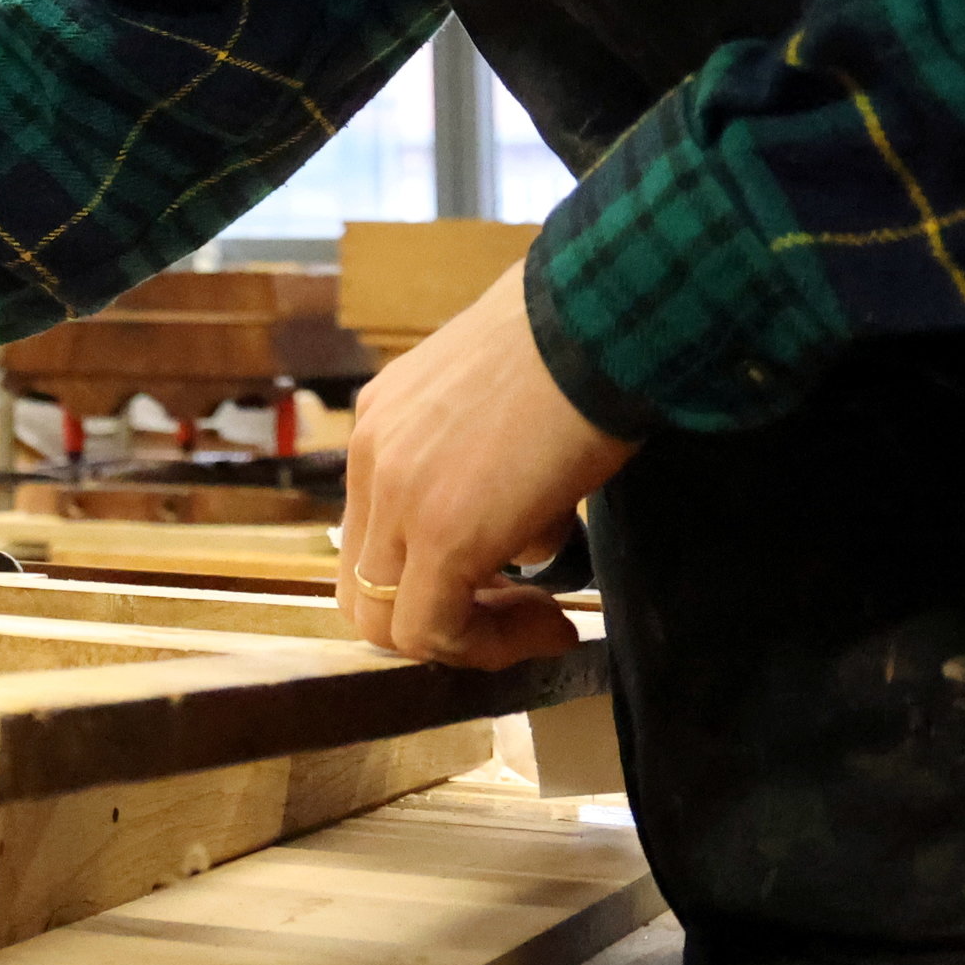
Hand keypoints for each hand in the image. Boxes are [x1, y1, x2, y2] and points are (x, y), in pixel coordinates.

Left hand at [335, 257, 632, 669]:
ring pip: (388, 621)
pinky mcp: (439, 531)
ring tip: (542, 618)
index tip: (510, 580)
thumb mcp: (504, 401)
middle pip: (362, 586)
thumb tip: (523, 524)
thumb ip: (484, 460)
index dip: (432, 574)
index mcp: (383, 420)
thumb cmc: (579, 344)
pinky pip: (434, 630)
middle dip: (439, 616)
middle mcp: (371, 456)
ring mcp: (395, 494)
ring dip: (469, 636)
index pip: (371, 533)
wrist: (602, 317)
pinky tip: (554, 625)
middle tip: (518, 607)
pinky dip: (490, 647)